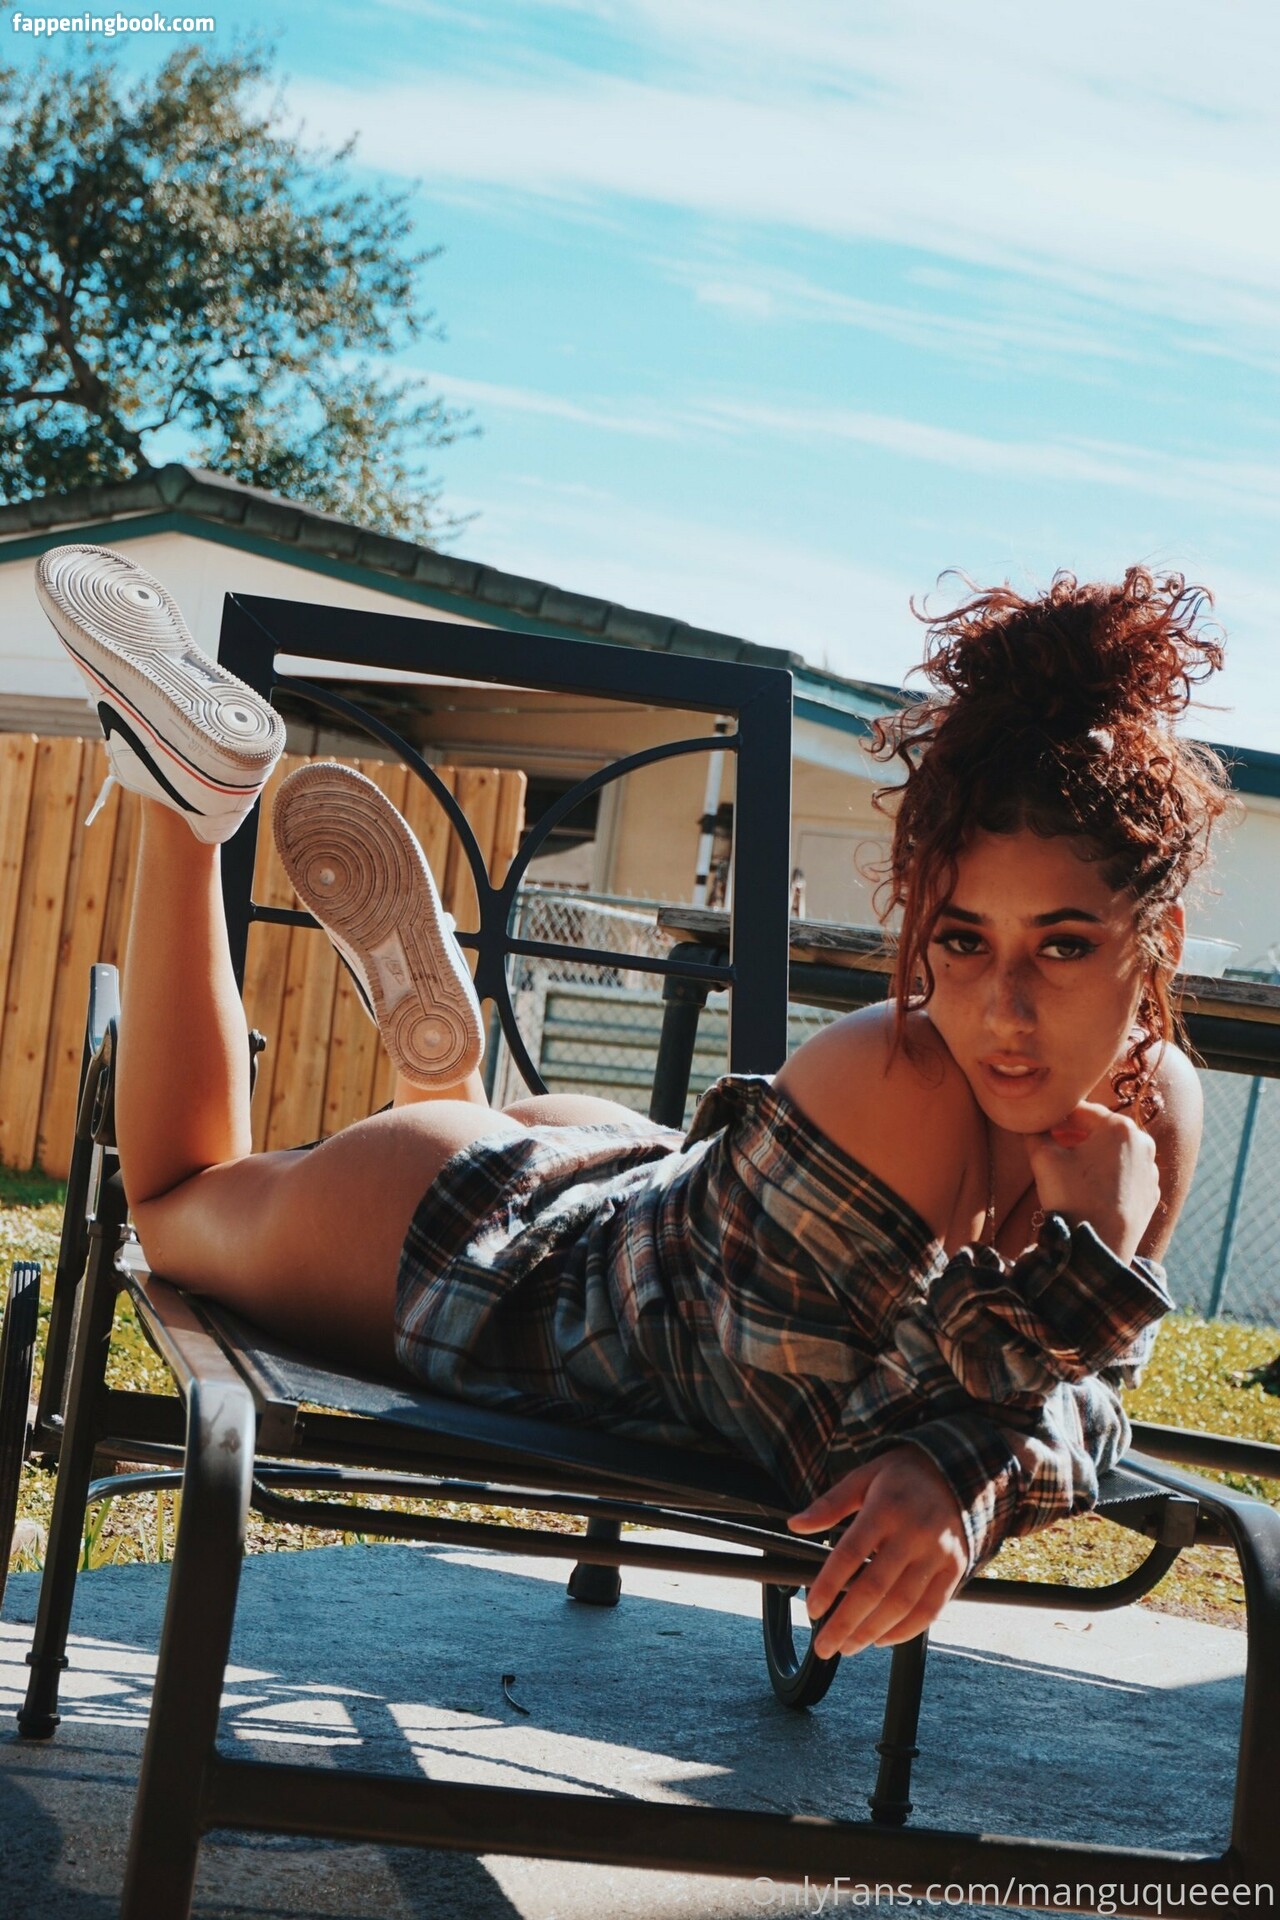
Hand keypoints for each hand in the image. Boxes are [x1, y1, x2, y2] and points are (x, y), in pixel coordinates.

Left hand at [787, 1448, 968, 1657]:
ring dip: (872, 1631)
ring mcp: (938, 1553)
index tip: (812, 1609)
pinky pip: (931, 1608)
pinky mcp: (955, 1568)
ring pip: (902, 1604)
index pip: (851, 1553)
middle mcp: (913, 1533)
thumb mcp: (863, 1477)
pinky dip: (906, 1630)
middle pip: (875, 1587)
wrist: (955, 1471)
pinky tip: (882, 1640)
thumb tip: (795, 1524)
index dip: (830, 1585)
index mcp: (885, 1508)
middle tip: (824, 1646)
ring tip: (847, 1646)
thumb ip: (830, 1504)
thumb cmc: (902, 1476)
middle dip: (846, 1622)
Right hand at [1025, 1101, 1159, 1266]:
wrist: (1097, 1246)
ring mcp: (1150, 1171)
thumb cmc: (1072, 1197)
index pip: (1082, 1111)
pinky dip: (1108, 1175)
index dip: (1058, 1116)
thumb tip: (1030, 1125)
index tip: (1042, 1124)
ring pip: (1115, 1153)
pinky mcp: (1151, 1194)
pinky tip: (1089, 1188)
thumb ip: (1035, 1133)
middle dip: (1076, 1135)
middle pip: (1101, 1130)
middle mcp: (1143, 1144)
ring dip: (1093, 1154)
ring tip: (1070, 1167)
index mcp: (1120, 1128)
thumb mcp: (1043, 1158)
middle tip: (1052, 1143)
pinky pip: (1126, 1175)